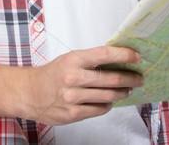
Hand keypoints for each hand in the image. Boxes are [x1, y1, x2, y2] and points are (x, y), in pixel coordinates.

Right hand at [18, 46, 143, 124]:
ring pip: (107, 96)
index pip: (105, 54)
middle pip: (110, 79)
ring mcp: (73, 97)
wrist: (29, 93)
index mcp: (74, 60)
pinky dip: (107, 105)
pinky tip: (110, 101)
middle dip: (129, 78)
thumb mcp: (70, 59)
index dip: (124, 55)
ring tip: (127, 90)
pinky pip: (99, 110)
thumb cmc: (53, 74)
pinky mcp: (72, 114)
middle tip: (139, 78)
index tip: (137, 57)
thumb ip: (91, 60)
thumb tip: (119, 61)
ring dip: (121, 92)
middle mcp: (73, 78)